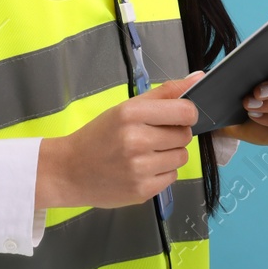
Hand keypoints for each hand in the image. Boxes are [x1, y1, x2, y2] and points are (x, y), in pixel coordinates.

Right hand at [36, 71, 203, 209]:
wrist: (69, 171)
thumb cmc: (98, 136)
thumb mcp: (125, 108)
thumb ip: (164, 93)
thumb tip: (198, 78)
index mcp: (130, 114)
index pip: (185, 111)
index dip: (187, 113)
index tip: (178, 116)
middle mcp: (136, 140)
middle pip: (185, 135)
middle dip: (174, 134)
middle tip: (152, 136)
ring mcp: (140, 168)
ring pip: (182, 157)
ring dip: (169, 154)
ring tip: (145, 153)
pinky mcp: (143, 190)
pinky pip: (172, 176)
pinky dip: (161, 172)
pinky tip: (142, 168)